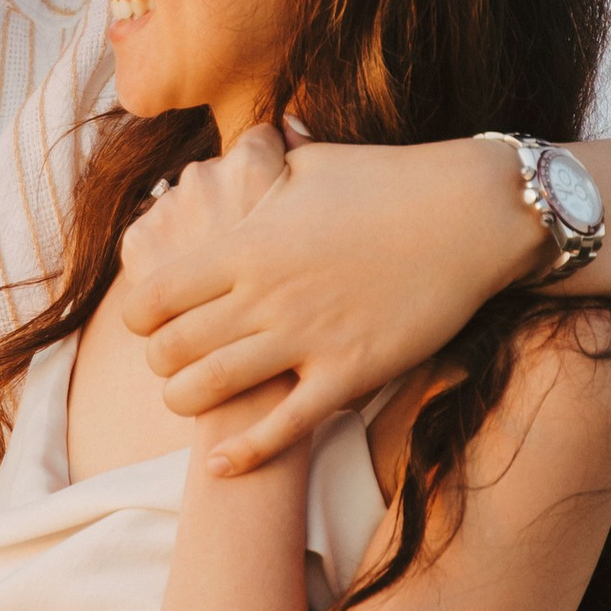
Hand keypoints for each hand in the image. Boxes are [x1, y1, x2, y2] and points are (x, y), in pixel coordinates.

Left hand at [115, 133, 539, 472]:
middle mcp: (265, 295)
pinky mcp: (350, 374)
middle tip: (171, 363)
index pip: (154, 296)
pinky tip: (222, 465)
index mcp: (247, 243)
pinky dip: (244, 454)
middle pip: (171, 349)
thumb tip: (244, 144)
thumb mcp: (309, 162)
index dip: (139, 316)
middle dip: (159, 364)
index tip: (149, 320)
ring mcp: (307, 338)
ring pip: (211, 391)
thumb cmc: (390, 179)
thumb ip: (261, 165)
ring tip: (189, 402)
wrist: (471, 214)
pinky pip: (284, 428)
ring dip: (187, 404)